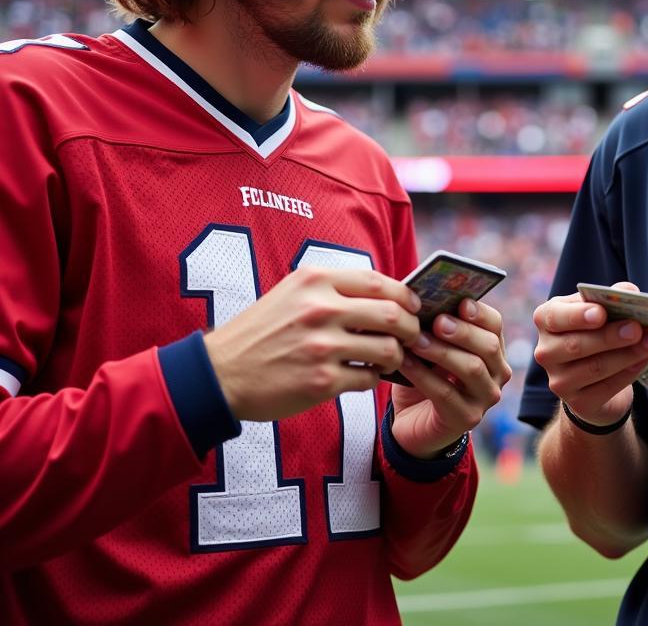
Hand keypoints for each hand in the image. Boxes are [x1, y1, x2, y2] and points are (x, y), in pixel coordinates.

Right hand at [204, 266, 421, 420]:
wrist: (221, 373)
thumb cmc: (262, 331)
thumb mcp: (292, 292)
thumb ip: (334, 288)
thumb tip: (385, 293)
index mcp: (315, 281)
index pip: (379, 281)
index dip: (404, 295)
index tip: (412, 306)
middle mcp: (321, 309)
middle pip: (391, 314)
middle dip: (409, 327)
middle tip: (410, 336)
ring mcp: (322, 346)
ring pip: (387, 348)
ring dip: (395, 356)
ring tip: (387, 359)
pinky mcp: (322, 381)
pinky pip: (368, 378)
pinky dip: (373, 378)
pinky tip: (363, 375)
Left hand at [390, 298, 511, 458]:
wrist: (414, 420)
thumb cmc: (424, 373)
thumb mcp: (432, 346)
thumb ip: (434, 326)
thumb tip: (424, 300)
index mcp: (492, 348)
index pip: (495, 324)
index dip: (479, 312)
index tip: (460, 302)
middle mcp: (498, 372)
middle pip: (488, 346)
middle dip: (462, 331)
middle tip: (437, 321)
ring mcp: (486, 397)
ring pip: (471, 368)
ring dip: (442, 352)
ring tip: (416, 341)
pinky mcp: (467, 418)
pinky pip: (447, 393)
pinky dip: (423, 376)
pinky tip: (405, 363)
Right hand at [533, 282, 647, 427]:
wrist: (595, 380)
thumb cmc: (596, 334)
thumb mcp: (600, 311)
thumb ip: (611, 298)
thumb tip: (630, 292)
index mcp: (546, 320)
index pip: (555, 317)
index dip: (577, 316)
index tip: (602, 313)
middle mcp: (546, 351)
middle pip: (577, 345)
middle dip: (610, 336)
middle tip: (637, 328)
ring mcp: (559, 380)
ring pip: (594, 367)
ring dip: (626, 354)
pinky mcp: (578, 403)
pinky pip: (606, 388)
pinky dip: (628, 373)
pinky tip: (644, 361)